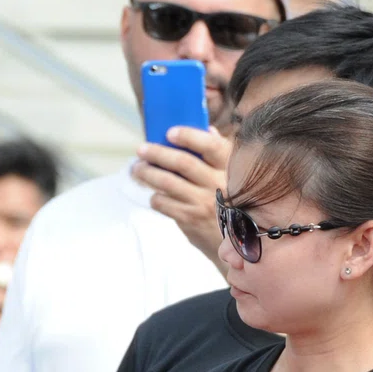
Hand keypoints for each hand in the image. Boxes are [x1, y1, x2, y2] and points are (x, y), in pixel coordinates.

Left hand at [132, 126, 228, 266]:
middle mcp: (219, 183)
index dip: (190, 136)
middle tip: (141, 149)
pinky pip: (163, 203)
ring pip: (167, 182)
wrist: (235, 242)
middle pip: (183, 162)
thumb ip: (219, 154)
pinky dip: (154, 196)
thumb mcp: (232, 177)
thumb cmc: (230, 203)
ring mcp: (205, 202)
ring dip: (147, 173)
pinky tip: (154, 194)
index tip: (169, 132)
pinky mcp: (191, 219)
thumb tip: (208, 129)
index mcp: (230, 168)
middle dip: (157, 153)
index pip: (212, 146)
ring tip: (137, 169)